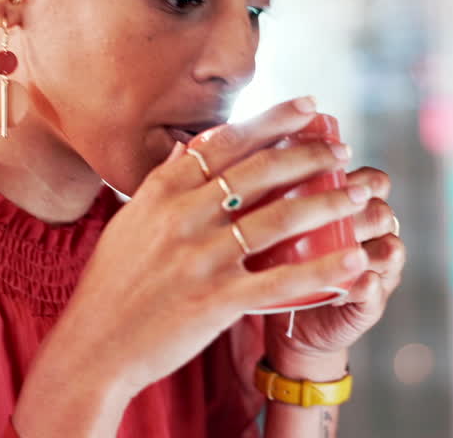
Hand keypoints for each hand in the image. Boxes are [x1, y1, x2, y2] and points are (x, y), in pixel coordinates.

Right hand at [30, 99, 371, 402]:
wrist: (93, 346)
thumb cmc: (113, 284)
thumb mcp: (129, 221)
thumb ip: (162, 184)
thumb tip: (187, 149)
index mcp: (162, 192)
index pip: (226, 142)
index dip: (273, 120)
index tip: (309, 107)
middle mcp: (181, 217)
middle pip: (259, 172)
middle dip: (310, 155)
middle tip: (343, 149)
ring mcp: (200, 258)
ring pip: (278, 219)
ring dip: (327, 203)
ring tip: (359, 194)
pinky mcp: (216, 301)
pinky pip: (281, 280)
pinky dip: (323, 269)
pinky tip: (355, 259)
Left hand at [263, 166, 404, 363]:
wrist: (279, 311)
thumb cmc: (274, 256)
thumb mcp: (272, 220)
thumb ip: (273, 192)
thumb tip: (253, 158)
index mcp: (354, 208)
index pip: (375, 182)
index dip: (361, 180)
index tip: (331, 182)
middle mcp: (372, 235)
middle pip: (382, 213)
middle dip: (358, 214)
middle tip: (323, 221)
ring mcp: (377, 269)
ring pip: (389, 248)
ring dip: (360, 250)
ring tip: (329, 256)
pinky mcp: (372, 303)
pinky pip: (376, 289)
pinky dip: (358, 286)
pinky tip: (337, 289)